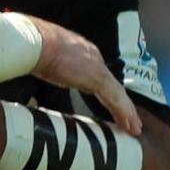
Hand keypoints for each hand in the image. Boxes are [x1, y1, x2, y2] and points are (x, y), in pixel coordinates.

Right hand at [22, 16, 141, 133]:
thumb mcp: (47, 59)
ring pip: (118, 94)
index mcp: (83, 54)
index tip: (112, 106)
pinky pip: (114, 98)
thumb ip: (55, 68)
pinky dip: (123, 113)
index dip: (108, 93)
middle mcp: (94, 59)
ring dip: (127, 112)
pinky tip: (128, 125)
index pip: (100, 77)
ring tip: (135, 128)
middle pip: (113, 86)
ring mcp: (97, 68)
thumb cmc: (34, 48)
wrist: (36, 42)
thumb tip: (51, 74)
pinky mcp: (96, 77)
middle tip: (132, 120)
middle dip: (122, 104)